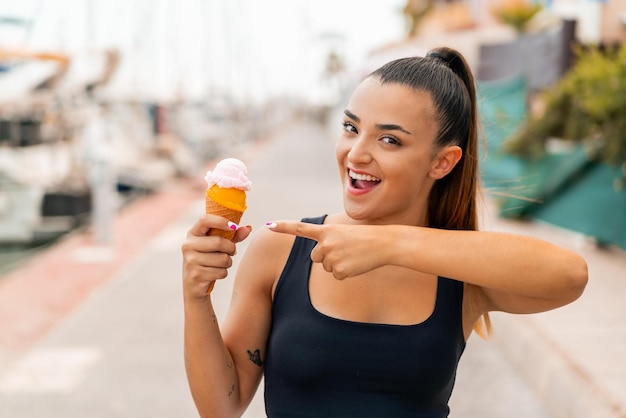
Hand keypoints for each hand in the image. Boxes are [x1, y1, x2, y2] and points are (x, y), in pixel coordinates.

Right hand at [182, 214, 251, 297]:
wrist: (193, 285)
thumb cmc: (208, 259)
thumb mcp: (218, 245)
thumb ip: (233, 236)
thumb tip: (248, 228)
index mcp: (193, 233)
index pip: (205, 220)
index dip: (221, 221)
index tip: (233, 226)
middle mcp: (188, 245)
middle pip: (219, 242)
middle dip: (231, 248)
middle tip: (231, 252)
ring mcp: (191, 260)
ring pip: (223, 259)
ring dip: (228, 262)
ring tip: (221, 263)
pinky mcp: (196, 275)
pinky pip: (221, 272)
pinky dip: (223, 273)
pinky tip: (215, 273)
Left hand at [267, 221, 389, 278]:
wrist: (384, 243)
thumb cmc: (365, 238)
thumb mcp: (343, 233)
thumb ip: (328, 241)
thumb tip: (321, 258)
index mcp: (326, 230)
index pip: (300, 228)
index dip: (283, 227)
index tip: (269, 225)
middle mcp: (325, 243)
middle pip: (315, 257)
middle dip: (327, 256)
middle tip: (345, 250)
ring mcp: (331, 257)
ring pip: (327, 267)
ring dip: (338, 264)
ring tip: (353, 255)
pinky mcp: (339, 270)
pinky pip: (336, 276)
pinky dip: (346, 273)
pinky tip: (356, 264)